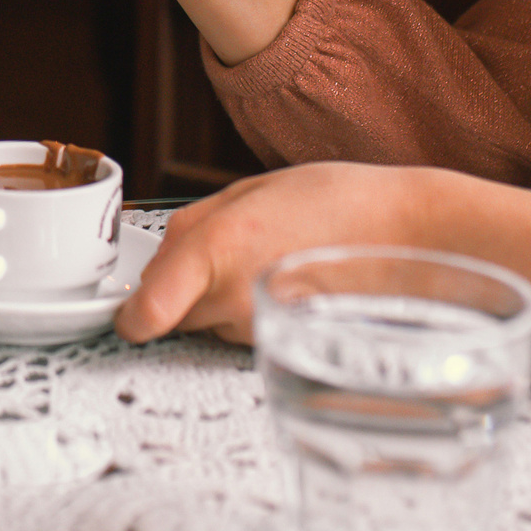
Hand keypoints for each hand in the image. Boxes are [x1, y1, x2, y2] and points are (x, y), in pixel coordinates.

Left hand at [116, 164, 530, 345]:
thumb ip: (192, 224)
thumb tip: (161, 256)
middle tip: (217, 255)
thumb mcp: (248, 189)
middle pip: (171, 312)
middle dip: (180, 289)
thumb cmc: (337, 202)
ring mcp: (260, 326)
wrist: (406, 235)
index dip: (129, 315)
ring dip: (217, 299)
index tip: (124, 312)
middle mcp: (232, 297)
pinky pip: (244, 332)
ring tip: (263, 258)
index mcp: (214, 247)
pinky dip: (249, 312)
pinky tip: (281, 279)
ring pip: (208, 323)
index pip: (147, 310)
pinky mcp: (284, 341)